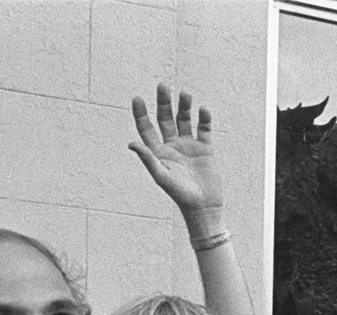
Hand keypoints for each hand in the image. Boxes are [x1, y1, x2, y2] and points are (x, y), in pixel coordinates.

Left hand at [129, 85, 222, 216]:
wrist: (204, 207)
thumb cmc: (180, 195)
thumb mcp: (162, 176)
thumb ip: (148, 159)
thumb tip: (131, 143)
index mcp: (158, 152)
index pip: (146, 128)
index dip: (141, 113)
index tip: (137, 98)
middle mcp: (172, 146)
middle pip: (165, 119)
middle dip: (163, 102)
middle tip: (162, 86)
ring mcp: (189, 146)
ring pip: (184, 120)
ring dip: (184, 106)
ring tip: (185, 94)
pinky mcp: (205, 149)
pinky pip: (204, 129)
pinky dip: (204, 119)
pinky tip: (203, 109)